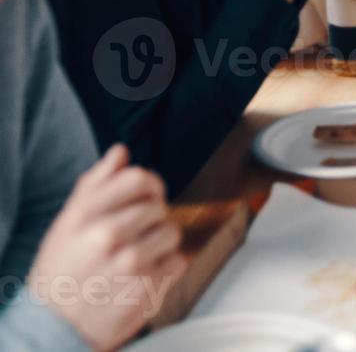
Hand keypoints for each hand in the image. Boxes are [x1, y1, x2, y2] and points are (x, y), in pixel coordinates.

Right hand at [29, 145, 183, 350]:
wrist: (53, 329)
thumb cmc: (61, 272)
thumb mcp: (66, 225)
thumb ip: (95, 185)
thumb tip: (121, 152)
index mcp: (84, 215)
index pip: (138, 178)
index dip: (149, 185)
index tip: (146, 196)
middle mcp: (107, 234)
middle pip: (158, 205)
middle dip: (152, 218)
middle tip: (134, 236)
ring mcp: (130, 261)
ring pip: (172, 231)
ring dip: (160, 243)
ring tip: (136, 258)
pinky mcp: (148, 286)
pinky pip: (178, 260)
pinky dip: (165, 268)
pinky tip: (141, 276)